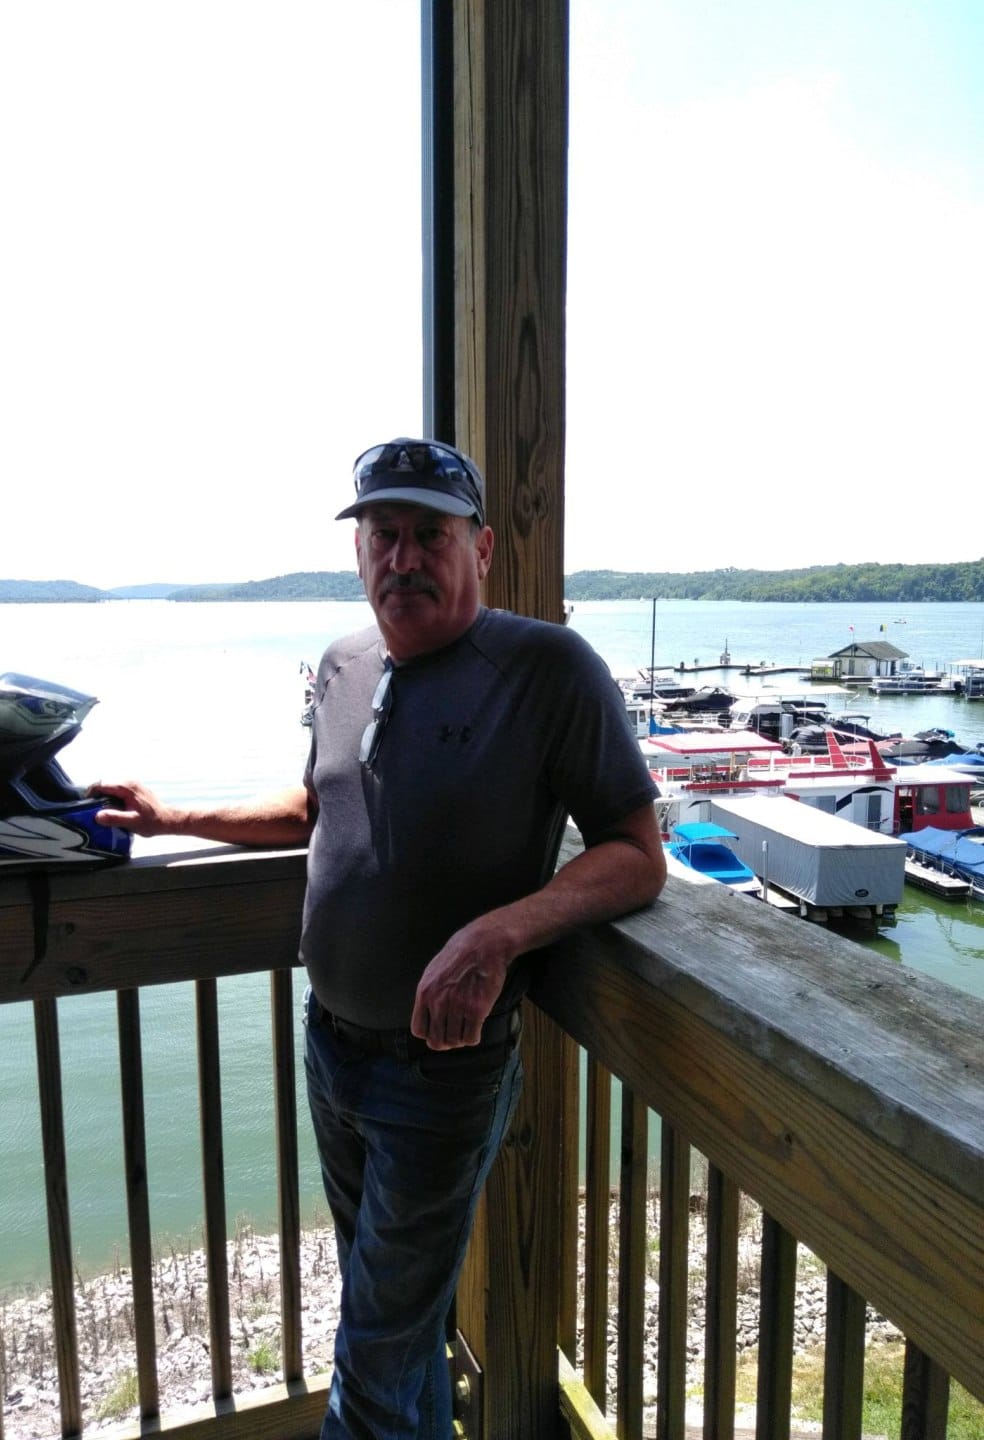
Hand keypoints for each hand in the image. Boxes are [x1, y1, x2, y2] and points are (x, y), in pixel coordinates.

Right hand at [88, 780, 176, 836]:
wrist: (167, 819)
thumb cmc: (151, 822)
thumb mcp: (132, 822)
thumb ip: (115, 818)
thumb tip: (97, 816)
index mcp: (127, 787)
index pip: (102, 784)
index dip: (91, 793)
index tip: (86, 805)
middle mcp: (129, 781)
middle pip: (104, 783)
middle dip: (96, 795)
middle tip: (92, 809)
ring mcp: (132, 783)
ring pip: (110, 785)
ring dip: (103, 795)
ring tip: (100, 810)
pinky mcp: (133, 788)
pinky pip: (116, 788)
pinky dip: (111, 796)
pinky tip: (112, 808)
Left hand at [410, 915, 514, 1049]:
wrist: (484, 943)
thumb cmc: (460, 954)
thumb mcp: (433, 970)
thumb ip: (429, 993)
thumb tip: (427, 1014)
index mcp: (425, 992)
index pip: (419, 1030)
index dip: (429, 1034)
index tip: (437, 1031)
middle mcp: (438, 1002)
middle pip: (437, 1040)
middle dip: (445, 1042)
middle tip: (453, 1035)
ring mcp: (458, 1007)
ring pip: (455, 1041)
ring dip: (460, 1039)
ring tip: (466, 1029)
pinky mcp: (477, 1010)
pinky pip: (472, 1037)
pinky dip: (473, 1037)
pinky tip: (476, 1027)